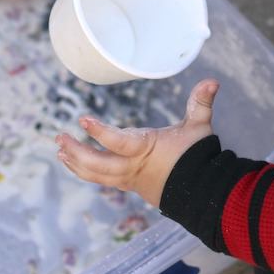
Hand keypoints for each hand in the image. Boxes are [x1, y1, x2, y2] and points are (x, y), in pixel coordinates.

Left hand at [55, 79, 219, 206]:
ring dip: (76, 163)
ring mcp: (128, 179)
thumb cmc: (198, 156)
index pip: (118, 141)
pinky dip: (87, 172)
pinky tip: (76, 164)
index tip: (82, 120)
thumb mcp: (199, 126)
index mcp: (146, 150)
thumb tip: (213, 80)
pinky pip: (102, 180)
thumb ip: (201, 102)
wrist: (203, 192)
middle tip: (59, 138)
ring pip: (96, 174)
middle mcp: (132, 167)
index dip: (99, 131)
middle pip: (97, 163)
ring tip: (61, 152)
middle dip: (76, 150)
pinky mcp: (129, 185)